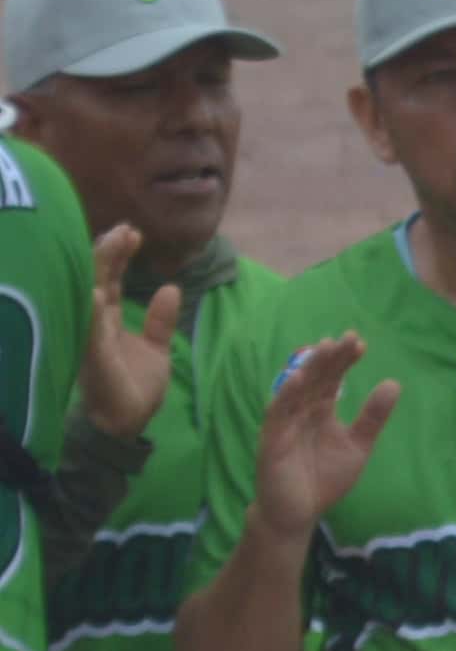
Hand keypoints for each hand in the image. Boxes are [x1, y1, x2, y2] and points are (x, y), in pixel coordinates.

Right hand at [78, 227, 179, 440]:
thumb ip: (160, 320)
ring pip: (90, 294)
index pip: (110, 279)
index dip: (119, 255)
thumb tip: (170, 288)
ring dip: (101, 269)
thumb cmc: (136, 385)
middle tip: (126, 228)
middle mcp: (93, 323)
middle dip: (109, 252)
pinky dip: (92, 310)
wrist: (128, 422)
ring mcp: (90, 337)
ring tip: (114, 242)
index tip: (133, 232)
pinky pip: (90, 330)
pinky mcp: (93, 356)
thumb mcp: (156, 348)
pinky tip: (98, 290)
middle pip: (97, 279)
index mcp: (106, 320)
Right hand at [251, 331, 395, 531]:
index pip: (332, 379)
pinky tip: (299, 378)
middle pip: (316, 378)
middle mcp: (301, 411)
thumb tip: (393, 383)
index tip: (360, 343)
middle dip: (330, 357)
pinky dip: (287, 394)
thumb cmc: (324, 478)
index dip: (344, 361)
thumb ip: (372, 417)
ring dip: (309, 368)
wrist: (299, 511)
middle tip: (348, 337)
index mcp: (320, 410)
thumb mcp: (358, 445)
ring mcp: (285, 423)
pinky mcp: (272, 439)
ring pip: (296, 389)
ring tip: (325, 347)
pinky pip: (278, 413)